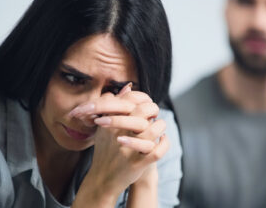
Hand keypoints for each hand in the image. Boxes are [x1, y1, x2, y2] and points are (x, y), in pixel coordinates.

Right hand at [71, 84, 168, 198]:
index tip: (145, 102)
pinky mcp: (137, 164)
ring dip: (160, 126)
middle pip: (143, 112)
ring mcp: (129, 150)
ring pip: (153, 130)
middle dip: (152, 109)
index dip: (142, 98)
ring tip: (159, 127)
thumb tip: (128, 86)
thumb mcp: (105, 127)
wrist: (102, 178)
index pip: (130, 101)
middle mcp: (119, 134)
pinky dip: (164, 144)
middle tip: (153, 113)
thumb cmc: (106, 150)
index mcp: (111, 123)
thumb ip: (114, 106)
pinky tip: (162, 140)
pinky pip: (157, 151)